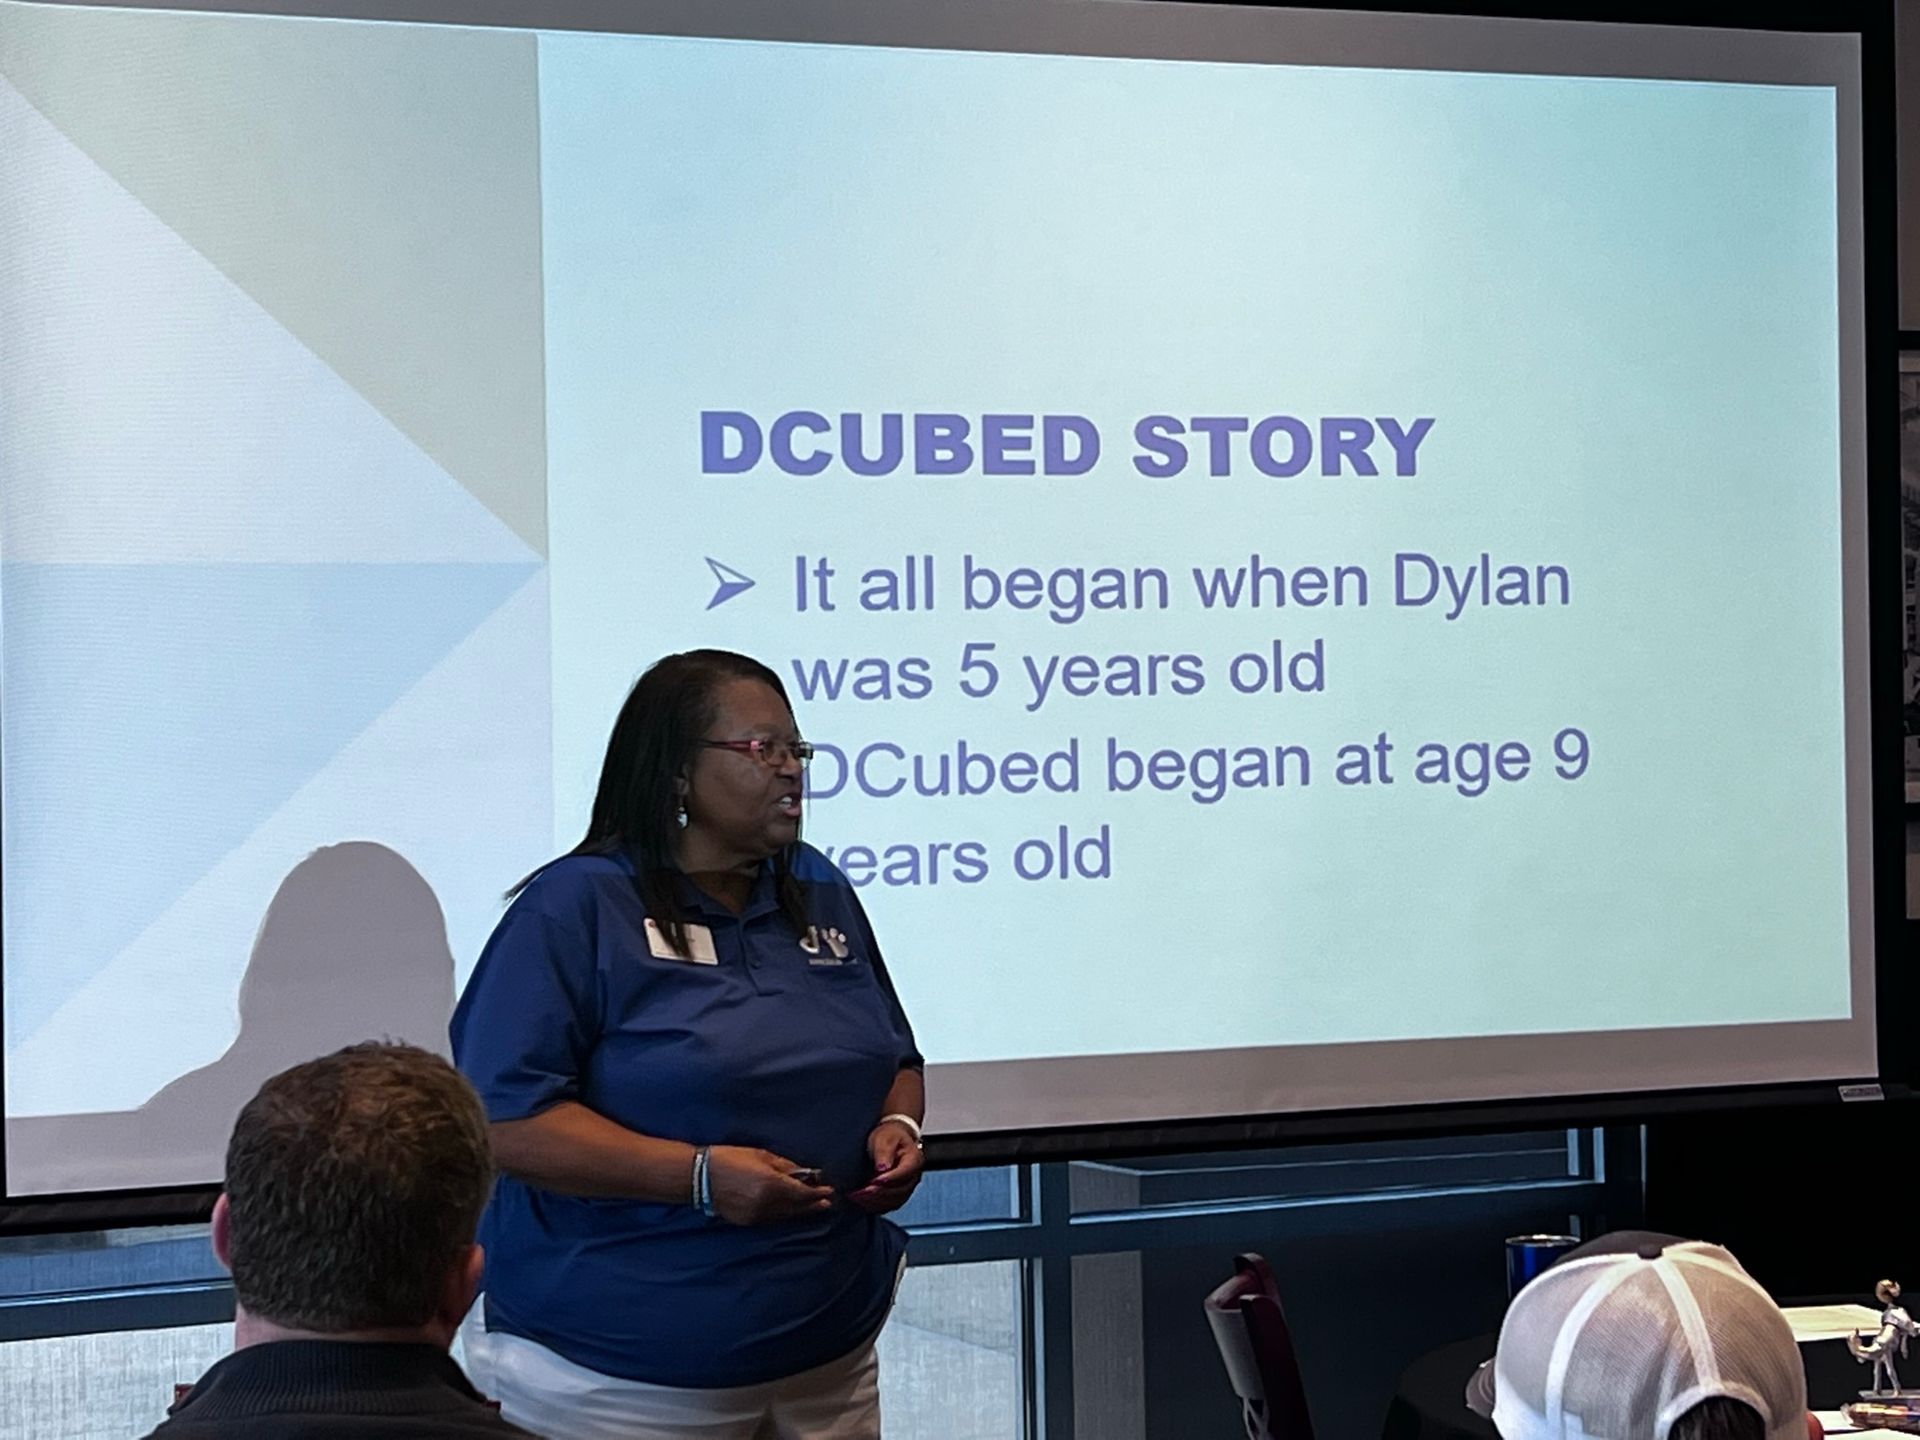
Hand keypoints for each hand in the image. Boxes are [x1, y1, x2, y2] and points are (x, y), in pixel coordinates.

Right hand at [705, 1146, 833, 1225]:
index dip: (818, 1193)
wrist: (701, 1177)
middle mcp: (767, 1204)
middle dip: (813, 1204)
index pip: (802, 1193)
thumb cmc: (732, 1158)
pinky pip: (773, 1219)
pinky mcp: (748, 1222)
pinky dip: (784, 1214)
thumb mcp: (762, 1155)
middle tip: (826, 1202)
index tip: (830, 1190)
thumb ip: (786, 1166)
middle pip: (797, 1207)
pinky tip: (789, 1209)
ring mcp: (757, 1216)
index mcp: (772, 1184)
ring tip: (812, 1206)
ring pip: (785, 1216)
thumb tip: (805, 1174)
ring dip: (800, 1211)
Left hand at [848, 1119, 924, 1214]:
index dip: (890, 1178)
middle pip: (900, 1191)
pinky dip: (873, 1206)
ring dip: (874, 1202)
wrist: (890, 1140)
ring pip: (893, 1201)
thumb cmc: (889, 1136)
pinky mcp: (896, 1196)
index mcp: (914, 1160)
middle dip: (878, 1193)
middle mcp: (913, 1177)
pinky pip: (887, 1206)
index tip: (874, 1180)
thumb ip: (884, 1150)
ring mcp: (906, 1188)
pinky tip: (860, 1201)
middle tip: (860, 1191)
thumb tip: (882, 1167)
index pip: (905, 1172)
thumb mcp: (885, 1137)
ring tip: (856, 1196)